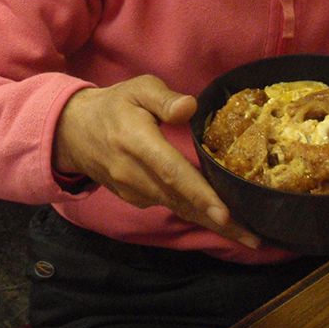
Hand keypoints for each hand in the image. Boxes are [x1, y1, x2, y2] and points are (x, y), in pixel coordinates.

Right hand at [54, 76, 258, 248]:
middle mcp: (135, 174)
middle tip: (253, 238)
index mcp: (138, 142)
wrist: (74, 132)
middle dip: (218, 221)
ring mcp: (133, 191)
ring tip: (246, 236)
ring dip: (211, 223)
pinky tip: (219, 218)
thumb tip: (190, 107)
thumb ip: (164, 98)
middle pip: (181, 200)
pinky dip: (195, 213)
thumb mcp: (138, 89)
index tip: (225, 214)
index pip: (173, 172)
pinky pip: (170, 206)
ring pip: (178, 208)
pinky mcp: (135, 198)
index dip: (200, 194)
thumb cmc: (114, 105)